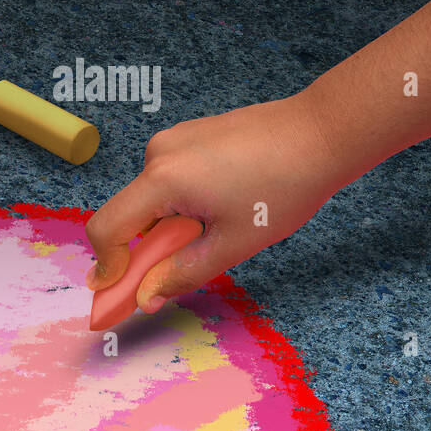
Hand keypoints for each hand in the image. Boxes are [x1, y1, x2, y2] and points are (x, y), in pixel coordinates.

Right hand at [85, 93, 342, 311]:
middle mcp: (159, 154)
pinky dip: (180, 206)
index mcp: (163, 179)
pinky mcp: (188, 137)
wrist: (323, 131)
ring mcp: (173, 140)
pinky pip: (166, 183)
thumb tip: (145, 298)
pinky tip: (222, 204)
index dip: (107, 268)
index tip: (117, 295)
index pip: (106, 230)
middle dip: (148, 248)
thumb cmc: (285, 185)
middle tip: (189, 259)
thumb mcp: (231, 245)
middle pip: (128, 217)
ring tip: (218, 224)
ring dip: (169, 227)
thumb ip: (180, 275)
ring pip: (149, 202)